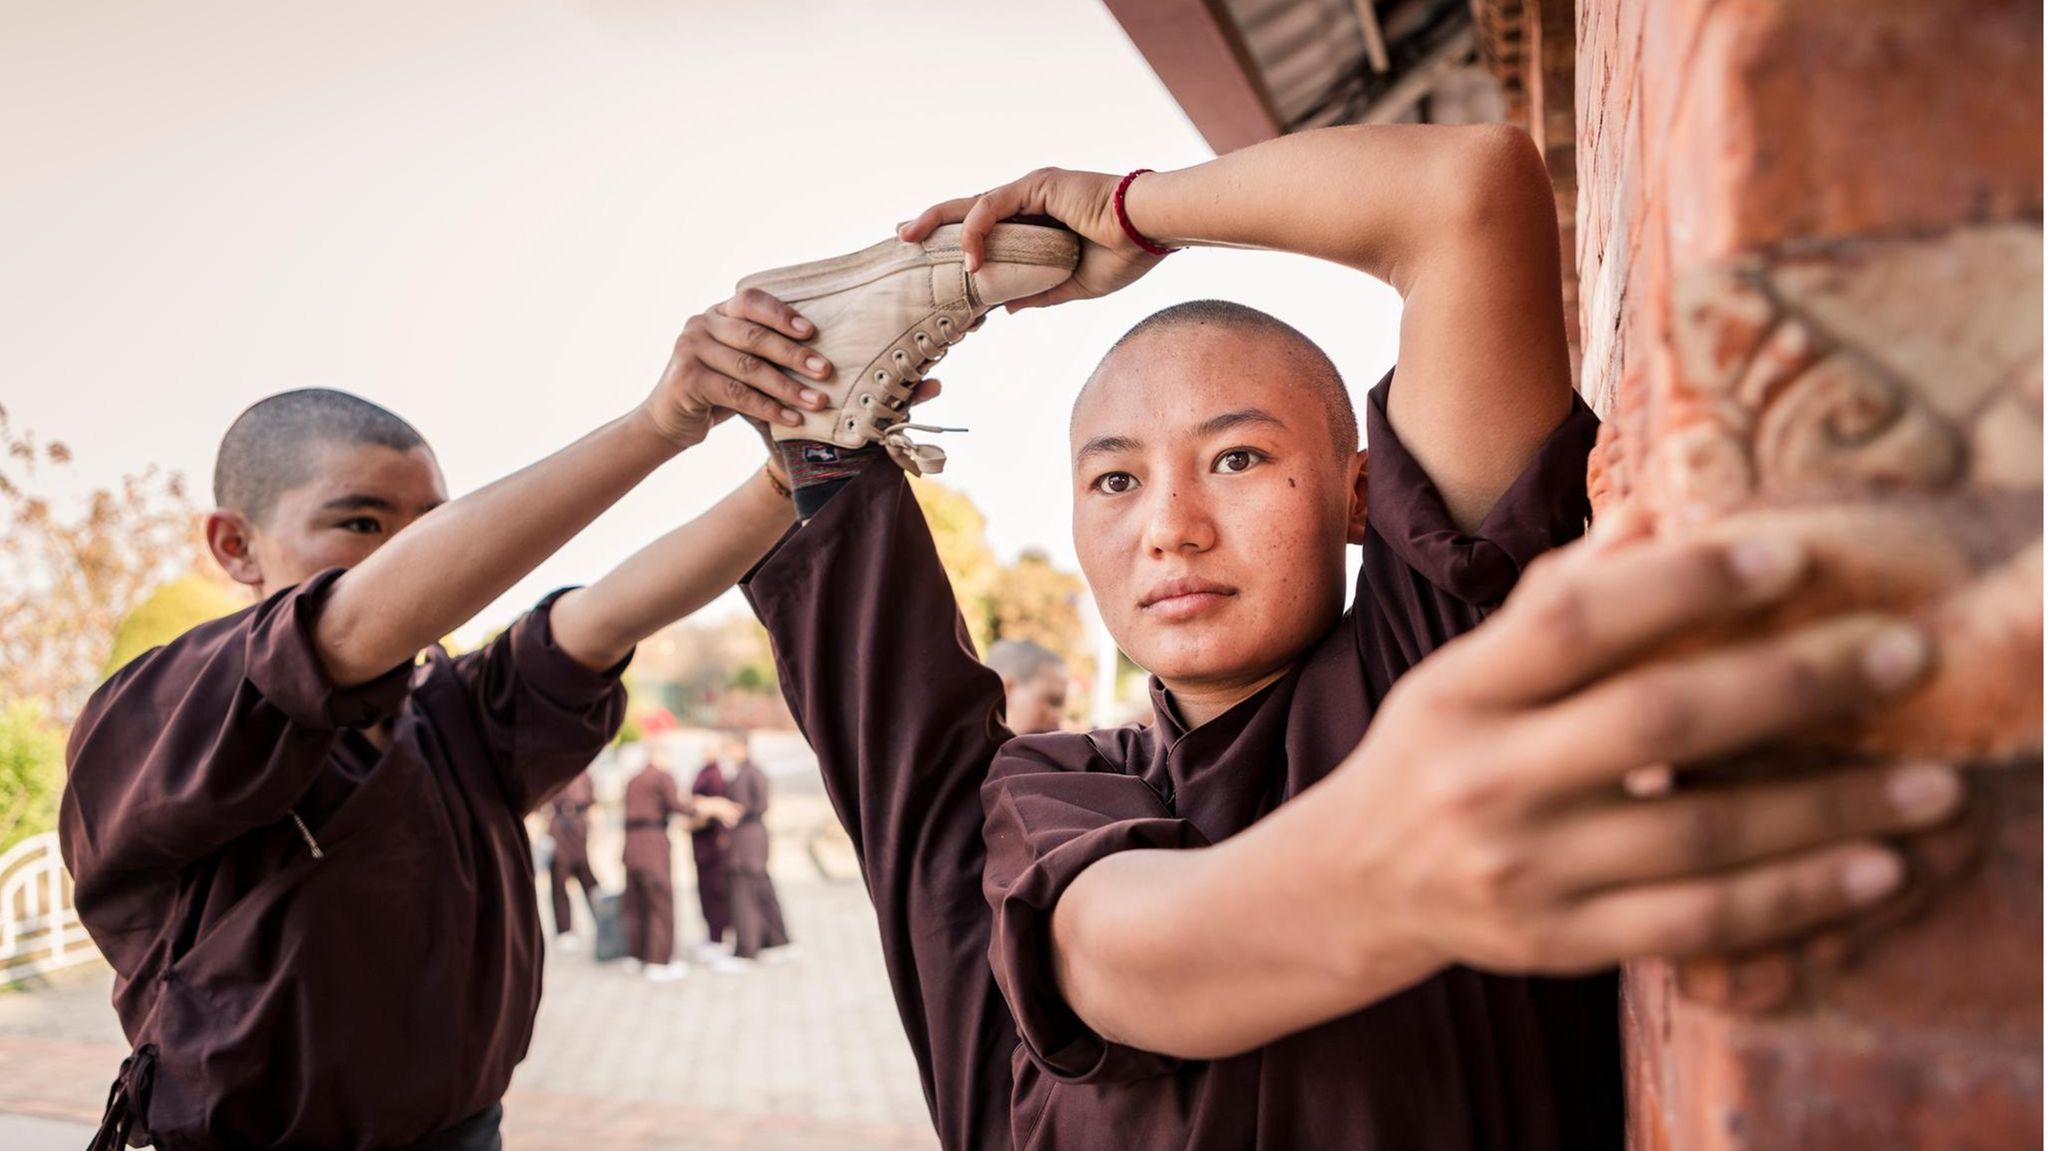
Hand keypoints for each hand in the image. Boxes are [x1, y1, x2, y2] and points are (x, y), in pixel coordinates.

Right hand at [642, 290, 836, 446]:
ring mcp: (690, 349)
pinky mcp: (687, 378)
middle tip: (825, 371)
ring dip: (788, 387)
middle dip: (794, 355)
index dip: (782, 314)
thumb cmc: (717, 390)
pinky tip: (792, 419)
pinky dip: (768, 408)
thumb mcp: (740, 364)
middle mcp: (701, 324)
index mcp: (718, 312)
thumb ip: (765, 352)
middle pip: (755, 336)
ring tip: (817, 401)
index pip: (751, 301)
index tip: (812, 332)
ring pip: (748, 368)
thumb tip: (821, 358)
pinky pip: (736, 393)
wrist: (671, 420)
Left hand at [900, 167, 1164, 311]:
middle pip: (969, 210)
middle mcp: (1030, 202)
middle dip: (932, 223)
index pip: (988, 229)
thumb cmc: (1125, 254)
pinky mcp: (1037, 186)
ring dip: (937, 221)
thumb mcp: (1074, 285)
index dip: (958, 242)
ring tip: (910, 240)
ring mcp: (1032, 191)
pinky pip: (994, 207)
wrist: (1152, 232)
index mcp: (1039, 222)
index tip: (931, 262)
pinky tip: (970, 260)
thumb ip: (1039, 293)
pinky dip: (977, 233)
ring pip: (972, 204)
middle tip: (901, 236)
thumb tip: (1006, 308)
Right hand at [1327, 520, 1963, 975]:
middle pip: (1654, 723)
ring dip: (1828, 808)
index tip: (1791, 557)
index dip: (1681, 584)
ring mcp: (1524, 870)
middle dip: (1792, 685)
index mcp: (1458, 692)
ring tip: (1933, 784)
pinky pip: (1697, 922)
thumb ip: (1556, 599)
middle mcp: (1485, 780)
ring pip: (1698, 835)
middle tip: (1903, 656)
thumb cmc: (1433, 752)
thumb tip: (1658, 508)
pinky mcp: (1560, 943)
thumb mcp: (1464, 670)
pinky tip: (1874, 869)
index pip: (1572, 623)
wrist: (1354, 886)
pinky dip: (1795, 897)